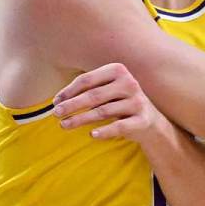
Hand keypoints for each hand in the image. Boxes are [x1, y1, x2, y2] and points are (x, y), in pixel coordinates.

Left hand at [52, 63, 166, 141]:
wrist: (149, 120)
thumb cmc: (119, 102)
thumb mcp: (106, 90)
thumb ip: (86, 91)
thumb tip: (58, 101)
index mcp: (118, 71)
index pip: (87, 80)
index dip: (69, 91)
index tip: (55, 102)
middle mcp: (129, 83)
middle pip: (94, 95)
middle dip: (72, 105)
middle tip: (56, 114)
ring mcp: (137, 102)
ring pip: (103, 112)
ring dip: (80, 119)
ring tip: (64, 125)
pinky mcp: (142, 120)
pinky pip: (119, 126)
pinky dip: (105, 131)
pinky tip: (91, 135)